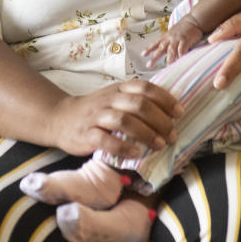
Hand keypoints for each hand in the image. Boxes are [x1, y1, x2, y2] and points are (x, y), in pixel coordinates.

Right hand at [49, 79, 184, 157]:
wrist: (60, 118)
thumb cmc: (96, 111)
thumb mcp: (115, 99)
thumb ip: (137, 101)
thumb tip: (169, 111)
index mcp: (119, 89)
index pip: (145, 88)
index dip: (165, 99)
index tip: (179, 113)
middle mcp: (109, 100)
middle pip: (139, 104)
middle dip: (160, 120)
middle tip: (172, 135)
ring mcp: (97, 117)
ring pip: (124, 121)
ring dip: (146, 133)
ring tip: (160, 145)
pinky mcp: (87, 135)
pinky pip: (106, 140)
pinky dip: (123, 147)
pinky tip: (136, 153)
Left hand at [143, 17, 203, 66]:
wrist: (193, 20)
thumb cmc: (184, 28)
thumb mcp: (173, 33)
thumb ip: (169, 41)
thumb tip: (165, 50)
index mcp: (166, 36)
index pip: (156, 43)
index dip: (149, 49)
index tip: (143, 55)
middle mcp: (170, 38)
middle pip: (161, 49)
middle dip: (154, 57)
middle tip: (149, 65)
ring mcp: (177, 39)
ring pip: (171, 51)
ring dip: (169, 60)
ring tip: (167, 68)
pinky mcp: (185, 40)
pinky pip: (182, 50)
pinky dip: (180, 56)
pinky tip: (180, 62)